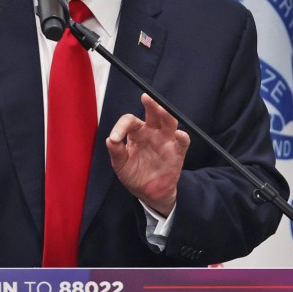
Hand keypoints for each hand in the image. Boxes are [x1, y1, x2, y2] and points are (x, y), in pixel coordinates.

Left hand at [106, 93, 188, 215]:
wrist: (148, 194)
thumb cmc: (134, 175)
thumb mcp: (121, 165)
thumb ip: (116, 152)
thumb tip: (110, 140)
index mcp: (137, 133)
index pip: (130, 121)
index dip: (121, 127)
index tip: (114, 139)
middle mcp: (152, 133)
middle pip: (153, 113)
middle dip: (151, 104)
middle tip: (146, 97)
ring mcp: (166, 141)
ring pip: (169, 122)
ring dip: (166, 115)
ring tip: (162, 110)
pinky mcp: (177, 152)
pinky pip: (182, 142)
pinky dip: (182, 137)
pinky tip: (179, 135)